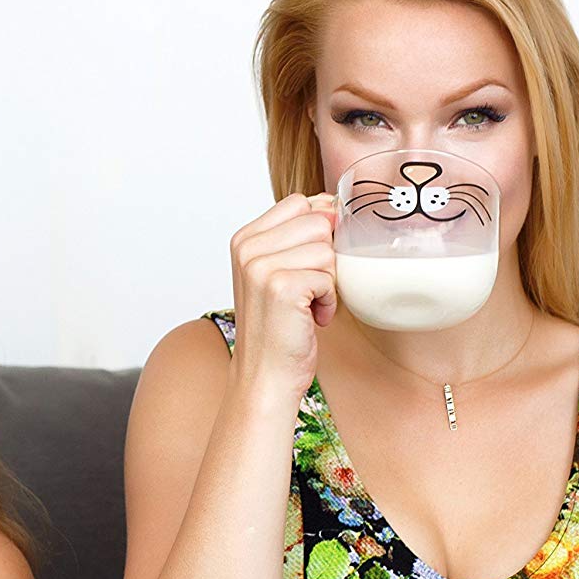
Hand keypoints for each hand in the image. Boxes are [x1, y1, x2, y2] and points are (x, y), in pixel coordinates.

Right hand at [229, 190, 338, 401]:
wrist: (265, 375)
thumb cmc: (278, 326)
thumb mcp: (277, 272)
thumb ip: (296, 237)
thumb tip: (333, 206)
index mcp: (244, 238)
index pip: (300, 202)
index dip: (319, 230)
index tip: (310, 263)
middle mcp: (247, 248)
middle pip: (318, 223)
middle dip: (325, 259)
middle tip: (308, 289)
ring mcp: (261, 267)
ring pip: (327, 250)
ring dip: (328, 282)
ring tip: (309, 305)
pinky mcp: (281, 287)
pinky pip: (329, 277)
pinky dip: (329, 301)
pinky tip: (312, 317)